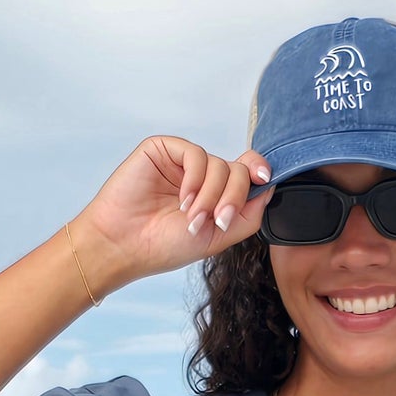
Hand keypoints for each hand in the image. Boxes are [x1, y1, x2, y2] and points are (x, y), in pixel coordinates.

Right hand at [71, 135, 272, 293]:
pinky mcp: (163, 149)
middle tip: (215, 221)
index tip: (264, 179)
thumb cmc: (165, 245)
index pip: (247, 174)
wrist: (125, 245)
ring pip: (219, 164)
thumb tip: (270, 185)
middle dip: (231, 198)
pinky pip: (195, 153)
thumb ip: (249, 214)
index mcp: (215, 195)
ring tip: (191, 217)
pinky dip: (196, 179)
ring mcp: (182, 162)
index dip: (259, 173)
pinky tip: (183, 200)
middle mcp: (201, 176)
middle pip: (238, 171)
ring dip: (211, 195)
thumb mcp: (219, 237)